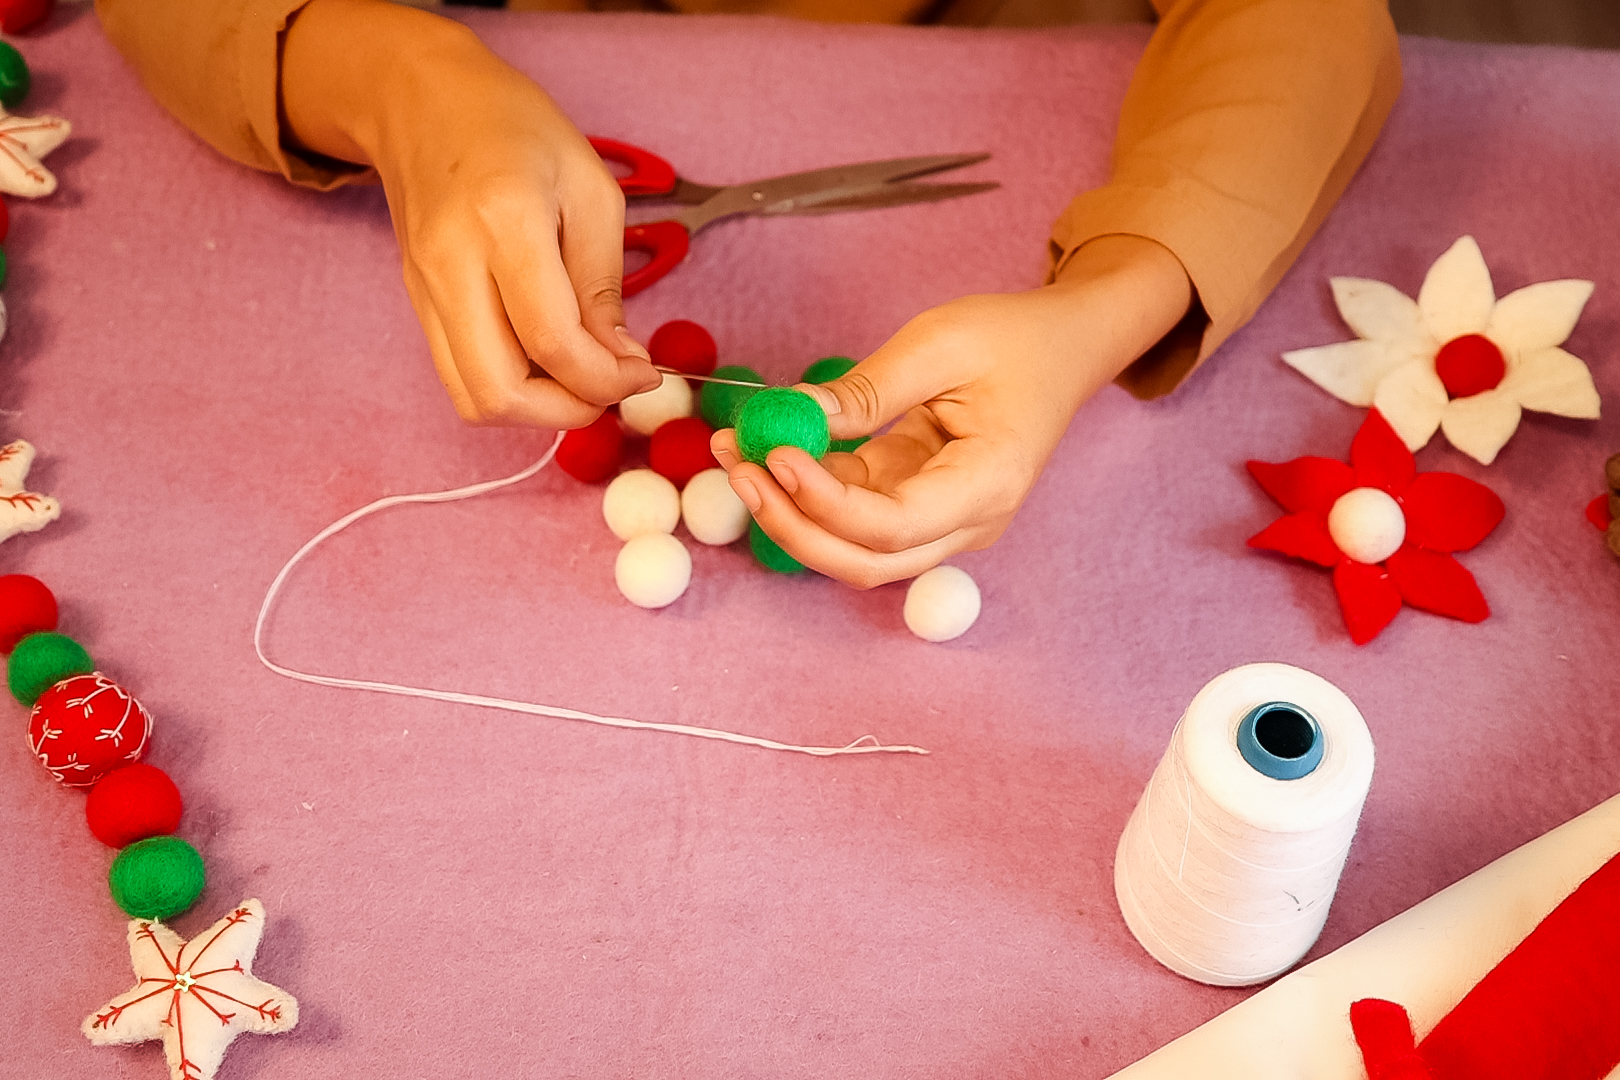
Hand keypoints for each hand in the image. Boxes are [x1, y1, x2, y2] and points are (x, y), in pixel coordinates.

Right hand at [281, 0, 658, 426]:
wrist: (420, 101)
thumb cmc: (513, 127)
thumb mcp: (589, 188)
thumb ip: (604, 283)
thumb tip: (620, 362)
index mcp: (504, 222)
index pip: (552, 341)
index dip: (606, 378)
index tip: (642, 374)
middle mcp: (452, 265)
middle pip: (500, 391)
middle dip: (567, 411)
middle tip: (609, 388)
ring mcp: (425, 291)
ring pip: (473, 398)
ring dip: (536, 410)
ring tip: (579, 378)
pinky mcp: (417, 305)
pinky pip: (461, 376)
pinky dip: (511, 389)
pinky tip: (546, 362)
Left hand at [712, 236, 1192, 587]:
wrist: (1064, 348)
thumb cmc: (1016, 339)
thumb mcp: (941, 342)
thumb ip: (866, 390)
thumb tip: (791, 418)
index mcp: (988, 484)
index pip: (892, 525)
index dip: (824, 501)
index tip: (776, 453)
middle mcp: (969, 522)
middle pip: (865, 560)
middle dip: (792, 524)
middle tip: (738, 468)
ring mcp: (943, 521)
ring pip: (853, 548)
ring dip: (791, 513)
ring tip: (738, 454)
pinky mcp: (919, 505)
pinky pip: (855, 515)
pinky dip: (808, 491)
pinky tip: (767, 451)